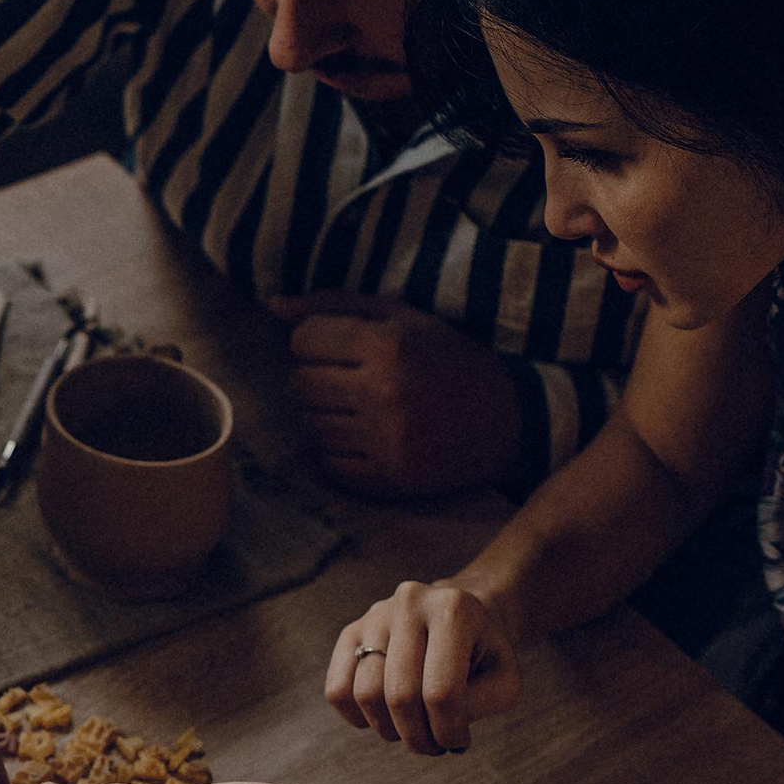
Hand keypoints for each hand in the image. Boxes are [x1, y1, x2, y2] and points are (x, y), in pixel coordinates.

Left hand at [271, 291, 520, 497]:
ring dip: (329, 416)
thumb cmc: (448, 359)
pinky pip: (329, 464)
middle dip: (319, 378)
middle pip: (300, 384)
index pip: (303, 340)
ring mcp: (386, 439)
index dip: (316, 342)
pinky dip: (342, 451)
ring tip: (366, 409)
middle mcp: (384, 392)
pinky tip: (372, 438)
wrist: (510, 419)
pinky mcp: (389, 478)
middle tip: (352, 380)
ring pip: (311, 426)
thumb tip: (273, 305)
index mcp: (390, 345)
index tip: (340, 348)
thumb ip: (336, 305)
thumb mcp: (403, 318)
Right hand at [327, 579, 522, 754]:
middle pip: (400, 694)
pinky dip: (356, 717)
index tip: (458, 743)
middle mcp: (409, 604)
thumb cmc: (483, 653)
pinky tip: (382, 717)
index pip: (441, 690)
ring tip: (411, 731)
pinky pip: (337, 689)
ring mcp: (374, 616)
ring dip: (389, 730)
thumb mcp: (505, 679)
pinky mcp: (351, 632)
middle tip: (432, 746)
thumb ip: (480, 704)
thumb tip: (438, 725)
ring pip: (366, 694)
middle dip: (417, 736)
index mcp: (453, 611)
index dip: (448, 730)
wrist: (458, 615)